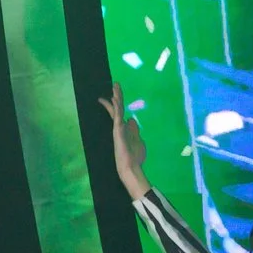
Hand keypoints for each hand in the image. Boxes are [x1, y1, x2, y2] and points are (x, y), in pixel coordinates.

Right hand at [96, 84, 149, 199]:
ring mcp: (118, 129)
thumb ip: (135, 130)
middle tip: (115, 84)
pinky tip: (114, 98)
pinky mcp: (118, 131)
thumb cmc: (135, 157)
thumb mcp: (138, 141)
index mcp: (124, 129)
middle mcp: (120, 127)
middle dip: (117, 96)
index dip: (119, 103)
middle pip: (118, 108)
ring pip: (117, 109)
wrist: (130, 168)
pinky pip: (117, 116)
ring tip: (115, 86)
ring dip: (117, 97)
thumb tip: (131, 120)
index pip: (121, 113)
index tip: (116, 94)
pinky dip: (116, 107)